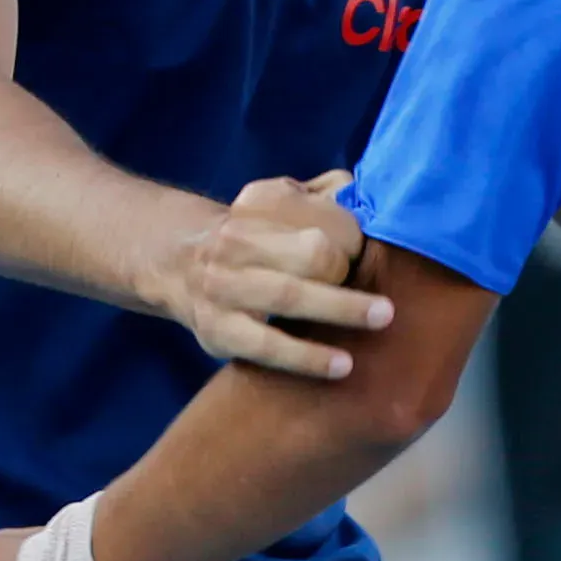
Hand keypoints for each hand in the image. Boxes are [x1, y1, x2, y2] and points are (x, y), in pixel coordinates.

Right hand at [149, 170, 385, 379]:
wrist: (176, 263)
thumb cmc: (249, 237)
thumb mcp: (273, 200)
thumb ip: (318, 196)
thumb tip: (367, 194)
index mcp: (256, 210)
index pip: (318, 221)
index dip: (353, 241)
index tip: (375, 259)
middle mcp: (236, 244)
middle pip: (307, 255)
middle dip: (348, 273)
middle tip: (384, 298)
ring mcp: (224, 289)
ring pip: (288, 296)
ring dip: (339, 309)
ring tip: (381, 319)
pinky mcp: (218, 331)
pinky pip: (268, 347)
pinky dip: (307, 357)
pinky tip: (342, 365)